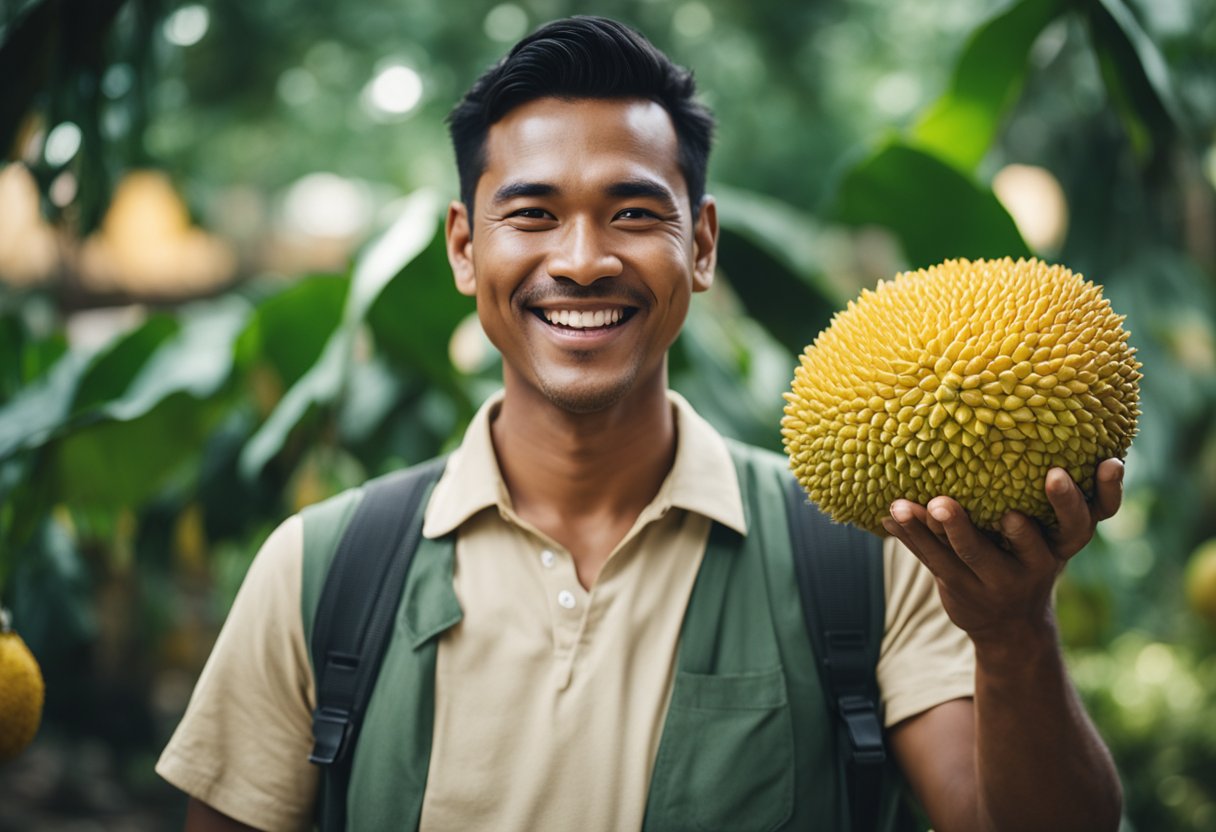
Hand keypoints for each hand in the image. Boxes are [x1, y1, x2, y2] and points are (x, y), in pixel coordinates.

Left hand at [880, 459, 1124, 642]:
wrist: (1010, 628)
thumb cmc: (1030, 558)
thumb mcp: (1052, 535)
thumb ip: (1053, 498)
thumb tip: (1062, 430)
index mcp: (1061, 543)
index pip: (1085, 519)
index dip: (1103, 492)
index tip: (1109, 461)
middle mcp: (1037, 564)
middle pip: (1030, 543)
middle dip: (1019, 526)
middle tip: (1008, 510)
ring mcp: (998, 581)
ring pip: (971, 553)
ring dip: (949, 526)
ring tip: (931, 504)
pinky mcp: (961, 589)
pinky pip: (932, 559)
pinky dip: (910, 534)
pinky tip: (892, 513)